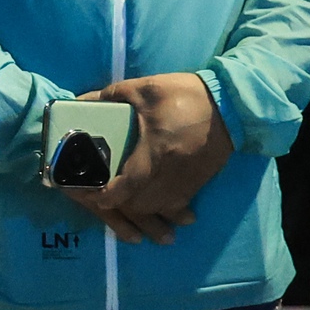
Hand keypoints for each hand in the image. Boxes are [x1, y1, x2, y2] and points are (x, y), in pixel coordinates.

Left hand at [61, 73, 232, 244]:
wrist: (229, 104)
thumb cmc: (183, 95)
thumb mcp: (144, 88)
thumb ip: (110, 96)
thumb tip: (80, 102)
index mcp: (157, 148)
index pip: (132, 181)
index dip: (112, 195)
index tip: (96, 199)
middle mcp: (172, 170)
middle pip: (145, 202)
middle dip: (124, 209)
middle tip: (105, 206)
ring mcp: (187, 179)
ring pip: (163, 208)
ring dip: (146, 215)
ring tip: (134, 220)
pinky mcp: (198, 180)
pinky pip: (181, 204)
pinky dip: (171, 212)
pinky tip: (170, 219)